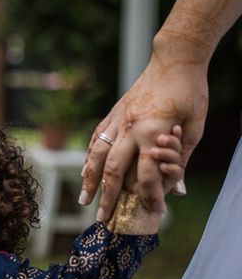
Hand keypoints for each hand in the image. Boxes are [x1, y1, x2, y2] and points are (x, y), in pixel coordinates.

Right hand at [80, 54, 207, 220]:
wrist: (174, 59)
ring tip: (84, 199)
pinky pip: (96, 138)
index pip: (147, 174)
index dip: (151, 197)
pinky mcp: (113, 113)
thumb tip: (177, 190)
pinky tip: (86, 171)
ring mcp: (118, 120)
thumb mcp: (195, 126)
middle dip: (108, 197)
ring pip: (97, 155)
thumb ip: (183, 159)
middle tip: (104, 218)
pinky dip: (89, 157)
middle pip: (114, 169)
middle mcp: (130, 128)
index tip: (156, 213)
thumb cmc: (190, 91)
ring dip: (89, 179)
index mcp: (153, 132)